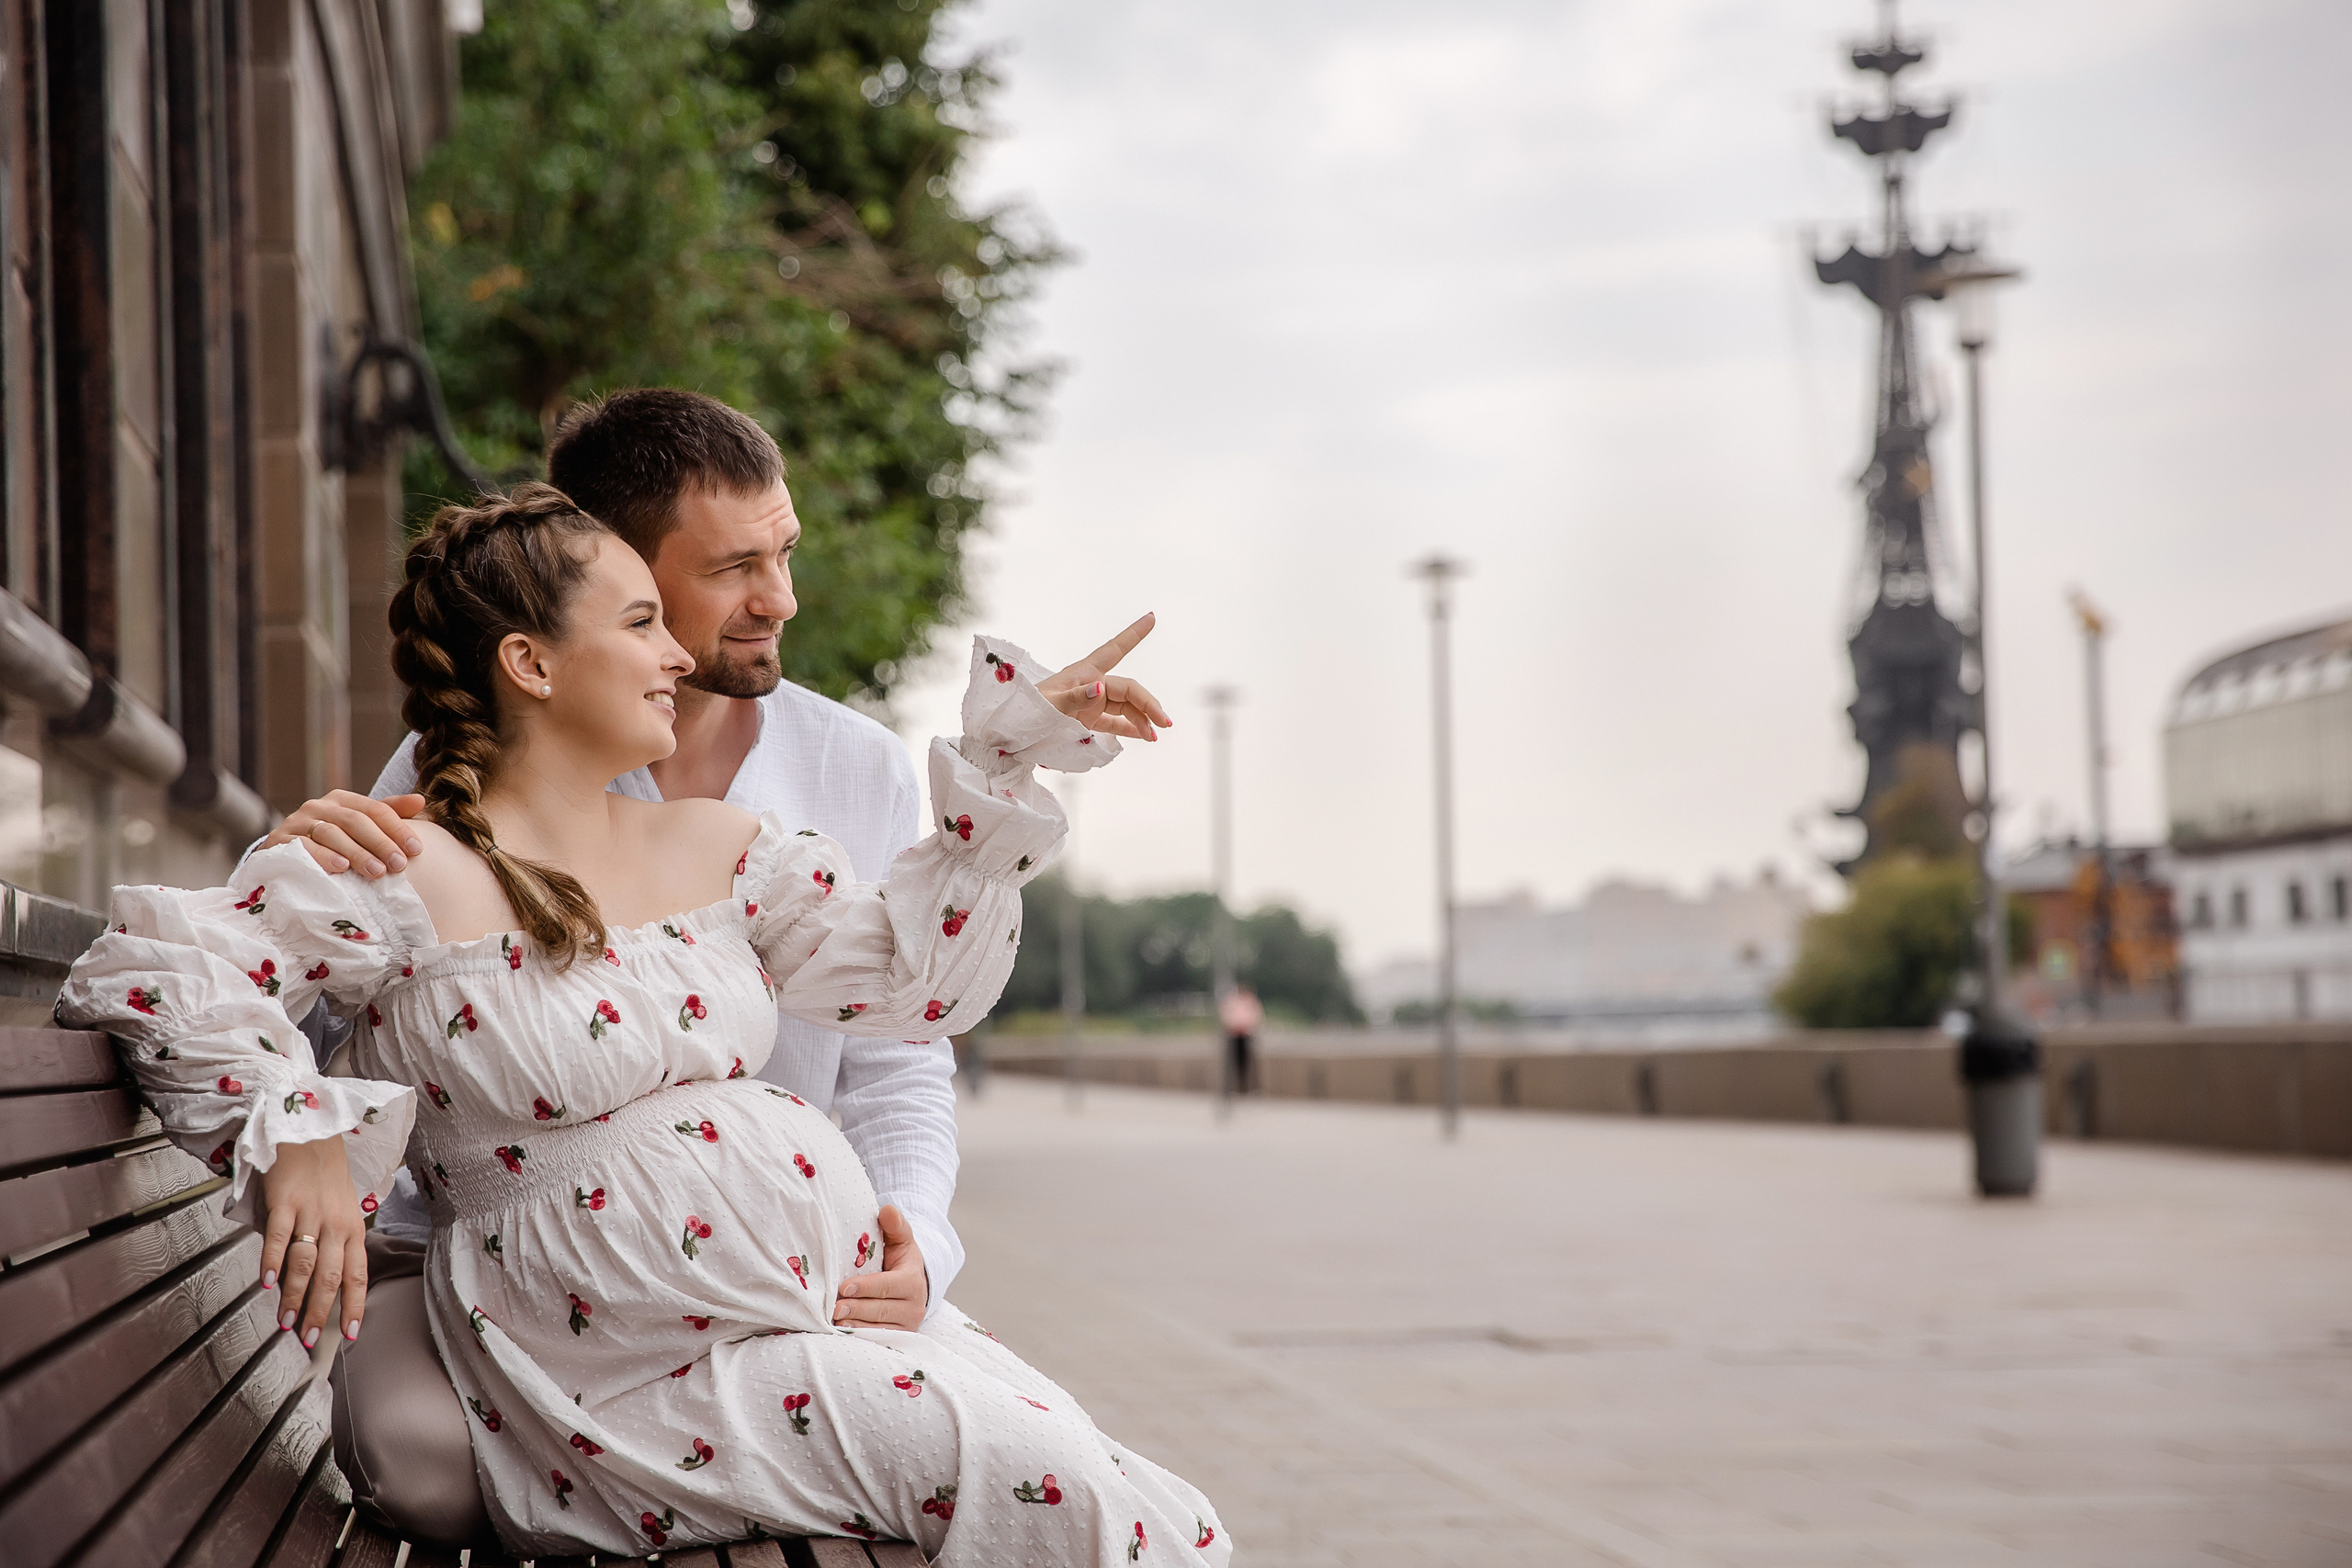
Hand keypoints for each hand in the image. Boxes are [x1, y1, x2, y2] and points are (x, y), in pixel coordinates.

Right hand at [257, 1134, 369, 1347]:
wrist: (312, 1135)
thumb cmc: (326, 1177)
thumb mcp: (341, 1212)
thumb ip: (333, 1247)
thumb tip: (318, 1286)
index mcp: (354, 1230)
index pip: (358, 1275)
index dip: (355, 1306)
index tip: (351, 1333)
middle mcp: (337, 1224)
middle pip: (331, 1276)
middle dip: (320, 1311)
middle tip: (309, 1337)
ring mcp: (312, 1213)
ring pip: (306, 1262)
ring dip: (295, 1295)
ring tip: (286, 1320)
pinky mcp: (286, 1201)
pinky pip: (279, 1236)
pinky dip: (272, 1261)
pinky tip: (266, 1282)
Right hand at [262, 790, 426, 877]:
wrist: (284, 857)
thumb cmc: (332, 843)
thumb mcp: (360, 827)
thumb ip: (389, 814)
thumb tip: (421, 800)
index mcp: (342, 800)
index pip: (375, 809)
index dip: (398, 829)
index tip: (416, 850)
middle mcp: (319, 806)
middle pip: (355, 821)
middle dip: (380, 843)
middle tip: (399, 865)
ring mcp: (297, 822)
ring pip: (331, 833)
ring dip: (356, 853)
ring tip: (376, 871)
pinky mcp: (280, 840)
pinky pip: (302, 846)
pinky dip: (323, 856)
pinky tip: (340, 868)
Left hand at [832, 1204, 928, 1329]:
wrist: (912, 1285)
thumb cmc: (899, 1259)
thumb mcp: (901, 1240)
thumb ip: (895, 1225)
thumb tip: (887, 1209)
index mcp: (913, 1281)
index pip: (889, 1286)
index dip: (867, 1287)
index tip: (845, 1287)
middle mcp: (914, 1307)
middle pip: (881, 1310)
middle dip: (857, 1309)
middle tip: (834, 1308)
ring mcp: (906, 1326)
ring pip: (879, 1329)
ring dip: (856, 1326)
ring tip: (835, 1322)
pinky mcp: (897, 1339)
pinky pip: (878, 1341)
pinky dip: (860, 1338)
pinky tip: (843, 1334)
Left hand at [1038, 613, 1172, 741]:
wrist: (1010, 731)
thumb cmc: (1025, 712)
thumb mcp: (1048, 705)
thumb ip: (1074, 697)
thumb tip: (1100, 689)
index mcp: (1083, 672)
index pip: (1114, 649)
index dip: (1134, 634)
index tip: (1151, 618)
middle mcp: (1091, 685)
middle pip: (1129, 689)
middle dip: (1149, 703)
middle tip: (1165, 723)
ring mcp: (1091, 704)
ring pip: (1125, 708)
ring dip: (1142, 720)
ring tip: (1154, 737)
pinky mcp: (1087, 721)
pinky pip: (1115, 724)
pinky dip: (1130, 729)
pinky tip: (1144, 736)